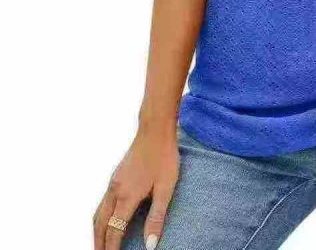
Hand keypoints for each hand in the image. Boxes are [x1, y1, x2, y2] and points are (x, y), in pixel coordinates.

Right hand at [93, 125, 178, 249]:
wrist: (155, 130)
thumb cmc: (164, 157)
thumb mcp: (166, 187)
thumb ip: (157, 217)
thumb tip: (150, 245)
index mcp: (127, 197)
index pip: (115, 231)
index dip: (112, 249)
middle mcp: (115, 191)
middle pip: (100, 226)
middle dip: (99, 244)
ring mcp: (113, 183)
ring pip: (97, 215)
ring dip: (97, 233)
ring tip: (100, 245)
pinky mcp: (115, 177)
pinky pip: (101, 204)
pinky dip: (99, 219)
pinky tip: (105, 222)